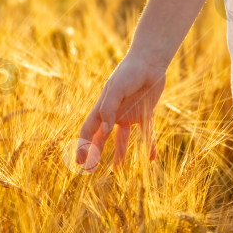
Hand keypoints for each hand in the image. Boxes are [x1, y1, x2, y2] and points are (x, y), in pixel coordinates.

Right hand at [75, 51, 165, 171]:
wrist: (150, 62)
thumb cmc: (130, 72)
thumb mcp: (116, 88)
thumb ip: (108, 108)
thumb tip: (105, 130)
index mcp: (103, 107)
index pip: (89, 130)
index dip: (83, 146)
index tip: (80, 163)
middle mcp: (114, 113)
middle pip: (102, 137)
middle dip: (95, 153)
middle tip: (90, 170)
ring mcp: (129, 114)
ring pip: (122, 138)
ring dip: (120, 153)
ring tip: (118, 170)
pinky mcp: (145, 113)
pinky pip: (146, 132)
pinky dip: (149, 145)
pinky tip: (151, 158)